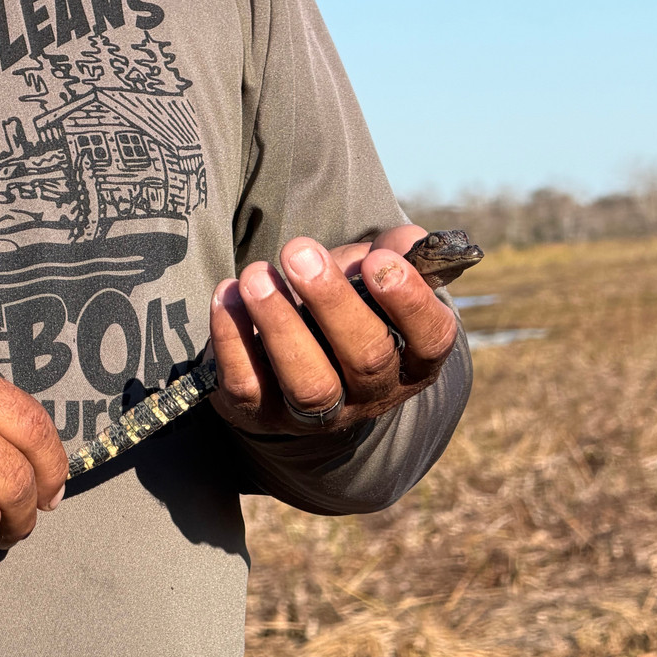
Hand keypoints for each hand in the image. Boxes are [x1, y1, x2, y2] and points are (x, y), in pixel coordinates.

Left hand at [208, 225, 458, 434]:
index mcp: (412, 359)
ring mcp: (318, 415)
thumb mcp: (372, 278)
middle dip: (332, 301)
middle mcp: (372, 394)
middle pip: (366, 358)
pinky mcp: (264, 415)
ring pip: (309, 384)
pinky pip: (249, 387)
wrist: (291, 365)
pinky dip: (233, 341)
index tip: (378, 259)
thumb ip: (394, 254)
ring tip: (255, 275)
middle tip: (297, 251)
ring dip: (280, 323)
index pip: (431, 339)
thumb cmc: (343, 308)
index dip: (409, 301)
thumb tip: (410, 241)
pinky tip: (225, 297)